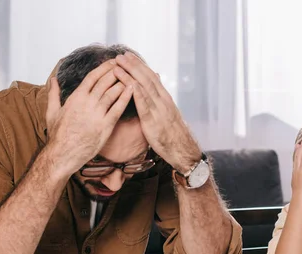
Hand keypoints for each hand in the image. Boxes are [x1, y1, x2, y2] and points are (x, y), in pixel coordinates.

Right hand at [45, 61, 133, 174]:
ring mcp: (97, 114)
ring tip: (132, 75)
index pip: (93, 77)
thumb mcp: (52, 111)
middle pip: (105, 82)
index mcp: (76, 97)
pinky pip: (118, 109)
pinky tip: (133, 90)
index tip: (112, 62)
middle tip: (126, 64)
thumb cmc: (58, 134)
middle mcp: (87, 103)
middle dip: (116, 71)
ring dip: (123, 82)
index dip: (104, 68)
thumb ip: (53, 93)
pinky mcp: (105, 126)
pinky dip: (126, 98)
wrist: (63, 153)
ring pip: (112, 93)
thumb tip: (53, 79)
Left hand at [112, 52, 200, 171]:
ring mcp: (159, 110)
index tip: (129, 56)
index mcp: (165, 98)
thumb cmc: (173, 134)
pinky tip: (129, 85)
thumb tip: (155, 90)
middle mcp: (163, 100)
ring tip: (118, 65)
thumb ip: (160, 102)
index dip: (139, 65)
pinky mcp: (154, 121)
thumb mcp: (167, 115)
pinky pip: (144, 105)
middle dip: (133, 65)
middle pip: (146, 78)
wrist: (183, 150)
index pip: (151, 77)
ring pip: (144, 88)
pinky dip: (137, 93)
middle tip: (120, 55)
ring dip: (130, 75)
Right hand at [291, 141, 301, 201]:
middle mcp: (297, 170)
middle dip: (301, 148)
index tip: (297, 146)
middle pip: (299, 156)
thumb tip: (300, 177)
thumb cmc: (300, 193)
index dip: (297, 152)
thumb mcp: (298, 184)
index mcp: (295, 172)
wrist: (299, 197)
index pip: (295, 159)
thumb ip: (299, 178)